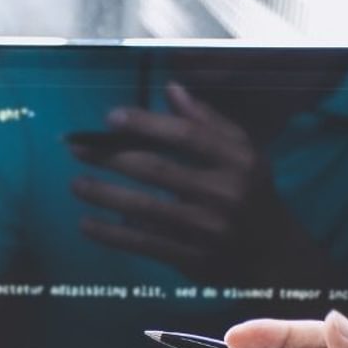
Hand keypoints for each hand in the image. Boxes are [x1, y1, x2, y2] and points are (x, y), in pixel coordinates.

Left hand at [69, 82, 320, 283]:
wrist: (272, 254)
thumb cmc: (249, 194)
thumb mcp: (241, 154)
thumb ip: (207, 122)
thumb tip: (171, 89)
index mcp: (237, 160)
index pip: (186, 136)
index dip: (146, 124)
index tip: (111, 118)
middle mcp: (224, 192)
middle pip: (158, 170)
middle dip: (112, 158)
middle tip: (78, 149)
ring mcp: (207, 228)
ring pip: (144, 208)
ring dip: (104, 195)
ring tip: (76, 184)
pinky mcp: (192, 258)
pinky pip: (143, 243)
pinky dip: (111, 234)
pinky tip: (86, 224)